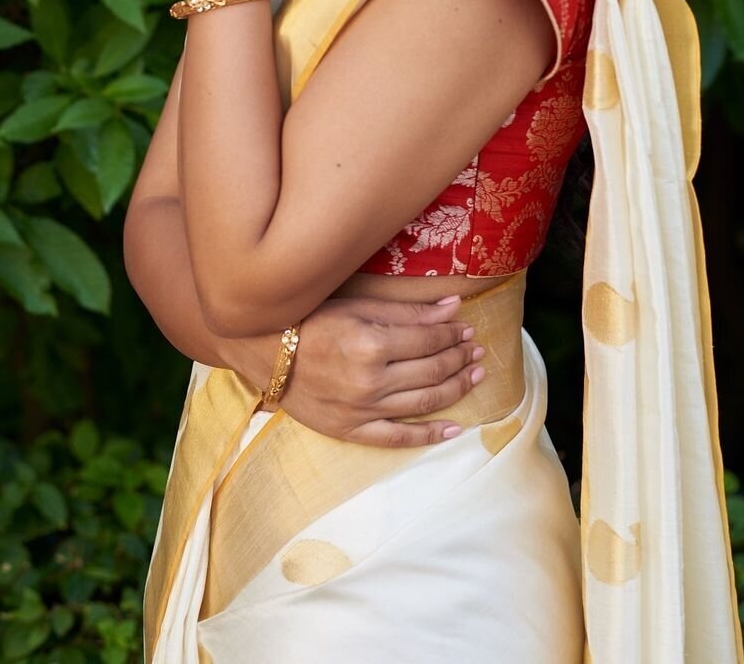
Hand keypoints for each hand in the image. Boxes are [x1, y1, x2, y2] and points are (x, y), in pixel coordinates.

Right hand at [279, 294, 485, 446]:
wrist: (266, 353)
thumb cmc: (312, 321)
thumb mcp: (359, 306)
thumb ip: (408, 311)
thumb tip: (454, 307)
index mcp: (371, 344)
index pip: (429, 340)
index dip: (453, 334)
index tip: (467, 328)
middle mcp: (369, 380)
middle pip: (431, 371)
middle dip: (460, 358)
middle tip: (477, 350)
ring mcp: (361, 410)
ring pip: (423, 403)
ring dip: (455, 389)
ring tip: (475, 376)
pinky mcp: (351, 431)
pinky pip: (398, 439)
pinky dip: (429, 436)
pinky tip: (453, 429)